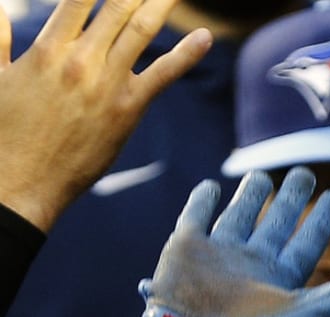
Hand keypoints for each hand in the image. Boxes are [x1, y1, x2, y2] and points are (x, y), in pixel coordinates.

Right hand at [0, 0, 211, 230]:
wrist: (23, 180)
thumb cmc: (4, 132)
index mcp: (47, 47)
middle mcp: (81, 60)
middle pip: (115, 6)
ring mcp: (107, 84)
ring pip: (140, 30)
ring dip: (160, 3)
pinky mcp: (128, 110)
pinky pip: (163, 76)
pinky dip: (186, 55)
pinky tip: (205, 37)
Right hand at [120, 167, 329, 316]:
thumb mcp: (301, 312)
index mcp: (280, 278)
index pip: (308, 243)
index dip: (323, 221)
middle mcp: (251, 264)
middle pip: (276, 224)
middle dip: (292, 200)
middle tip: (305, 173)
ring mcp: (219, 255)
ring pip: (239, 217)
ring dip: (250, 197)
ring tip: (262, 176)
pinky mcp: (186, 248)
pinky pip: (196, 218)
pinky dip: (202, 201)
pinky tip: (210, 187)